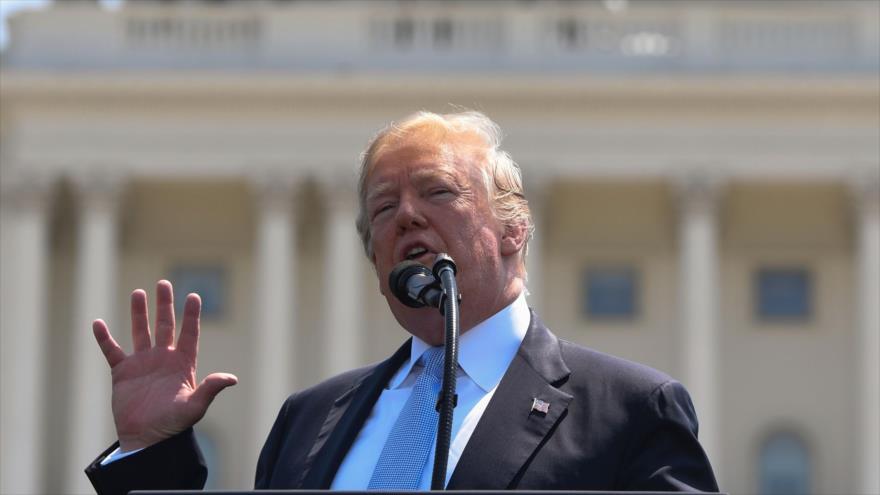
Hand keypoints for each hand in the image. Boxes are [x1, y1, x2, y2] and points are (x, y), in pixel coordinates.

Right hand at [92, 280, 237, 451]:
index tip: (194, 296)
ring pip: (140, 332)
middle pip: (164, 325)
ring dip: (139, 313)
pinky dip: (104, 338)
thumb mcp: (195, 406)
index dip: (191, 315)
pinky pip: (112, 351)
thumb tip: (231, 378)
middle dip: (164, 305)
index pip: (189, 333)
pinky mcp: (122, 372)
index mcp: (183, 363)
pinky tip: (98, 323)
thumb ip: (210, 389)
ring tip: (138, 292)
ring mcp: (142, 363)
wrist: (147, 439)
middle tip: (164, 283)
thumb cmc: (174, 424)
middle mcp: (163, 358)